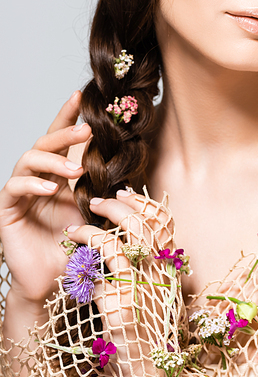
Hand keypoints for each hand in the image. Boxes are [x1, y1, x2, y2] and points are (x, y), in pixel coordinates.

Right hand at [0, 91, 91, 306]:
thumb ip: (106, 188)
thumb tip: (127, 163)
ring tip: (76, 170)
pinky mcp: (7, 209)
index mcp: (60, 174)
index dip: (69, 116)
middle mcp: (39, 178)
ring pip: (29, 159)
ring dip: (54, 160)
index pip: (63, 139)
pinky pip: (15, 187)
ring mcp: (22, 192)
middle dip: (66, 133)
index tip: (81, 95)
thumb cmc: (77, 247)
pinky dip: (33, 184)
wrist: (56, 281)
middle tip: (87, 129)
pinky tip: (51, 188)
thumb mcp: (98, 213)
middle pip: (46, 143)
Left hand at [65, 190, 177, 376]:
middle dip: (118, 206)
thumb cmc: (150, 336)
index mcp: (171, 268)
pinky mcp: (119, 306)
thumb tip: (133, 243)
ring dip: (95, 226)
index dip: (144, 204)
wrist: (150, 376)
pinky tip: (70, 252)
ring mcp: (141, 290)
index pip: (164, 222)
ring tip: (76, 224)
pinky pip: (97, 270)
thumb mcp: (157, 296)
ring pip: (120, 241)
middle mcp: (160, 275)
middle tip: (97, 201)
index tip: (126, 194)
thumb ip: (149, 269)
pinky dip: (82, 253)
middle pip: (143, 224)